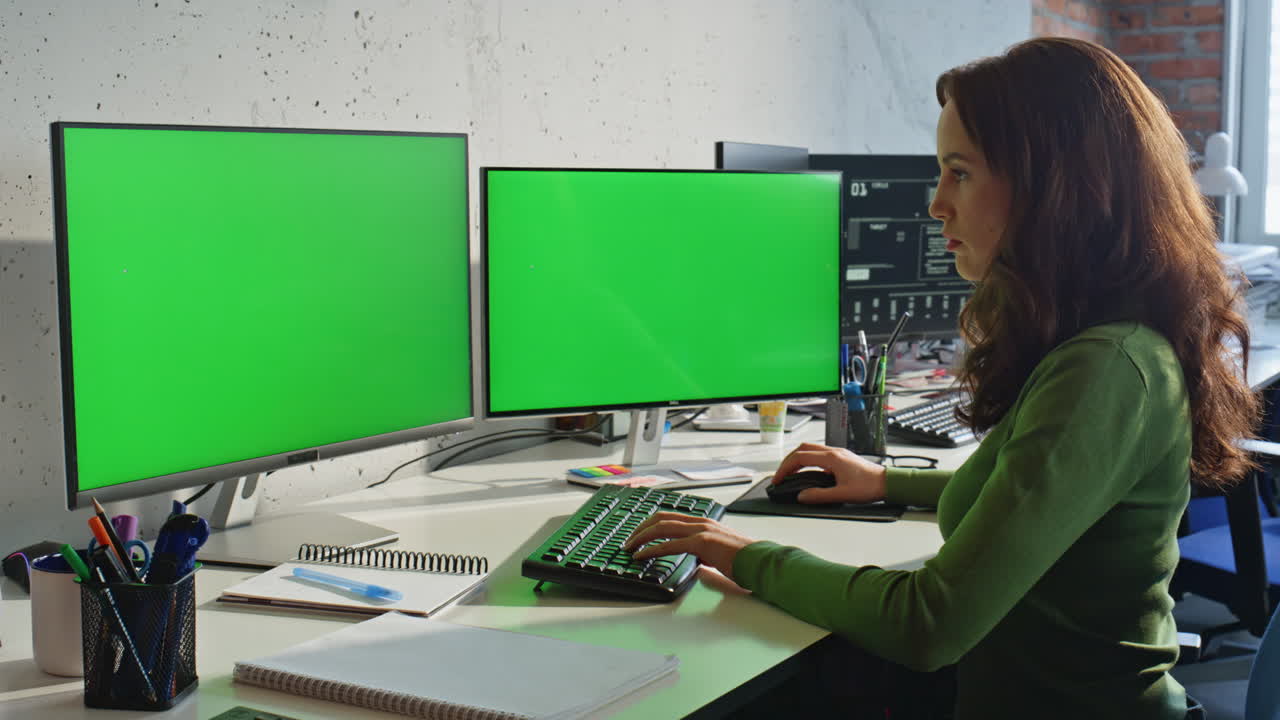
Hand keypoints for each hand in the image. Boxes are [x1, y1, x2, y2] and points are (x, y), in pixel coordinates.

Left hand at [622, 512, 755, 580]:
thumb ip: (705, 554)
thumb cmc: (745, 560)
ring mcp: (700, 530)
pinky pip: (668, 544)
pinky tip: (641, 555)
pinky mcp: (701, 543)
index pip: (671, 517)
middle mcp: (700, 522)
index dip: (651, 523)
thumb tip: (697, 562)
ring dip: (641, 536)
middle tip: (629, 539)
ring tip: (629, 546)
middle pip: (661, 517)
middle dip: (641, 527)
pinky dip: (651, 549)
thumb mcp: (719, 554)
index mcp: (704, 523)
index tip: (639, 533)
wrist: (760, 562)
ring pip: (661, 526)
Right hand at [772, 442, 887, 504]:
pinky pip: (819, 454)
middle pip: (802, 449)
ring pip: (810, 449)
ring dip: (797, 459)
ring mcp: (838, 453)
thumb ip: (819, 495)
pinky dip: (808, 461)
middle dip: (788, 461)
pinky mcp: (841, 457)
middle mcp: (834, 452)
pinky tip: (808, 472)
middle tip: (781, 475)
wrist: (887, 482)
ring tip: (791, 473)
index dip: (785, 468)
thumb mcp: (842, 494)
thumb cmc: (870, 486)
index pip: (800, 458)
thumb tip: (802, 496)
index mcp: (831, 458)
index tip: (778, 479)